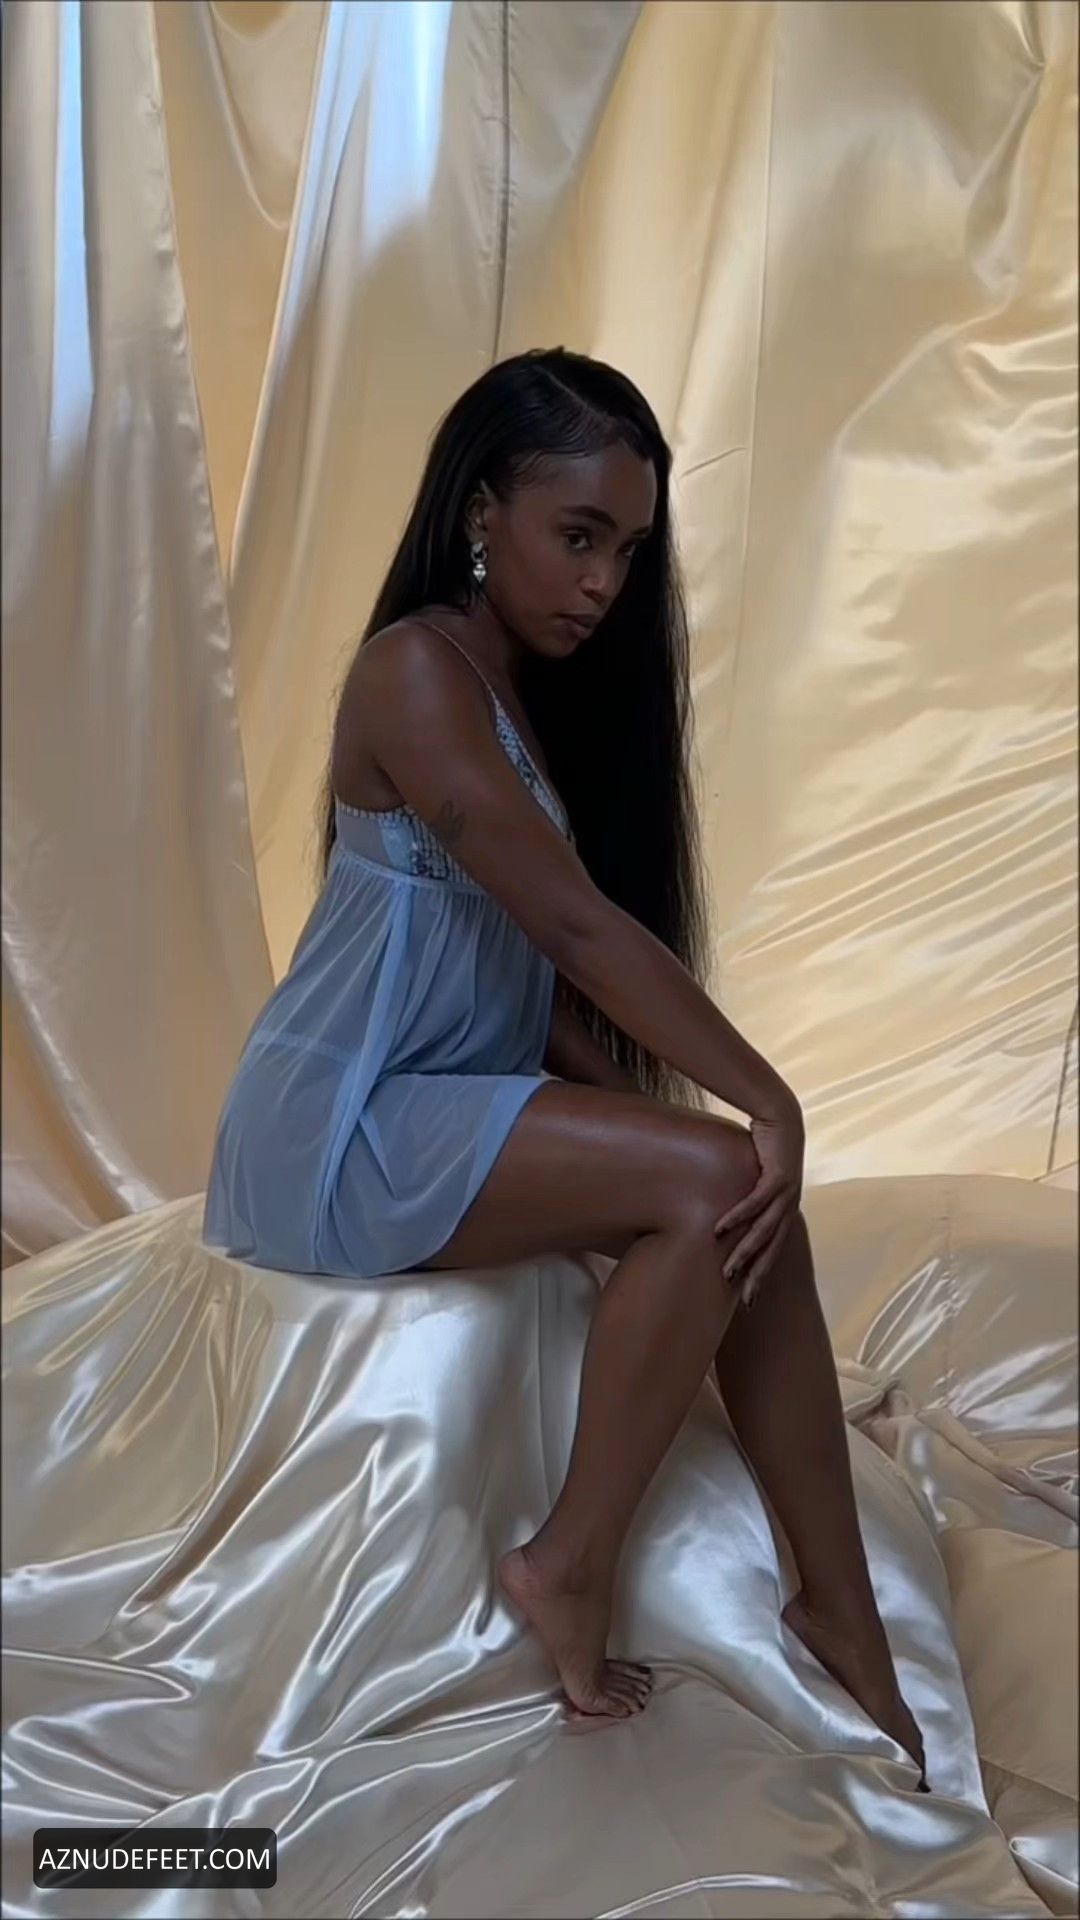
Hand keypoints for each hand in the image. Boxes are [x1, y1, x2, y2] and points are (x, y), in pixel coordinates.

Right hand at [713, 1104, 804, 1304]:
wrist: (782, 1117)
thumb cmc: (765, 1147)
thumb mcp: (754, 1178)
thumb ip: (745, 1198)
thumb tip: (723, 1215)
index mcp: (784, 1210)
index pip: (773, 1250)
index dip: (761, 1274)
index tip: (749, 1298)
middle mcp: (788, 1207)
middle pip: (772, 1249)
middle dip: (757, 1275)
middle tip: (744, 1300)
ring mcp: (785, 1193)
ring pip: (764, 1230)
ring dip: (745, 1252)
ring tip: (727, 1270)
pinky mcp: (777, 1176)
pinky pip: (755, 1202)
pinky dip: (738, 1216)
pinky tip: (720, 1229)